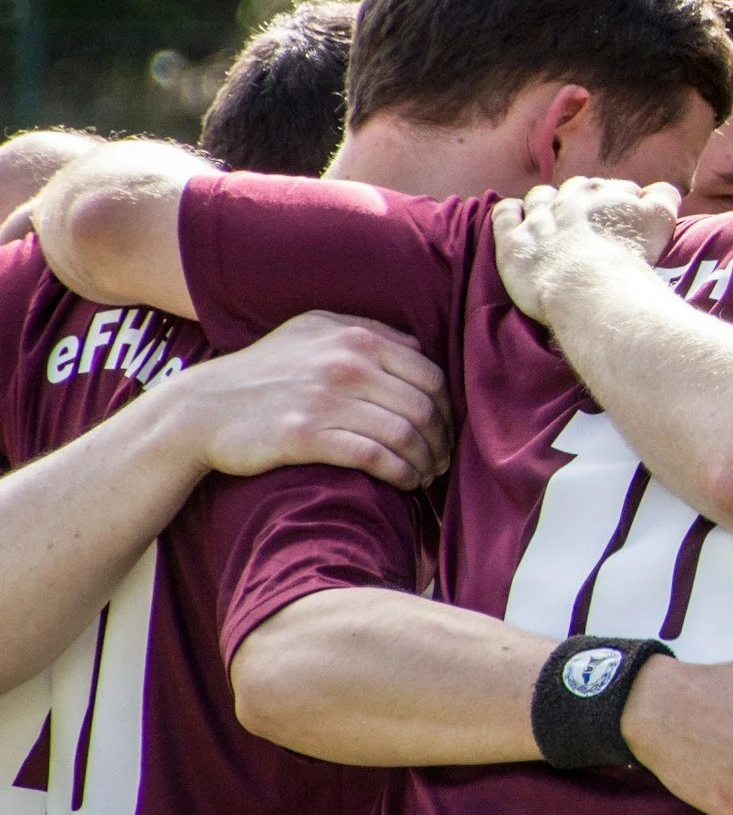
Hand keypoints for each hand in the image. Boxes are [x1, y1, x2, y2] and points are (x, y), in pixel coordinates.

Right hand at [170, 311, 449, 488]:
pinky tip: (405, 483)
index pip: (431, 374)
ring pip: (406, 433)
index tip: (446, 431)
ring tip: (427, 476)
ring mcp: (326, 398)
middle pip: (425, 406)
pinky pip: (376, 457)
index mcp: (355, 336)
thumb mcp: (311, 332)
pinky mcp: (307, 435)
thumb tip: (417, 344)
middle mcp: (346, 362)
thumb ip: (365, 331)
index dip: (448, 408)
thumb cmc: (263, 372)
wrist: (201, 408)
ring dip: (426, 461)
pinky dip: (401, 473)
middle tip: (443, 461)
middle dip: (442, 439)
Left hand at [493, 176, 679, 321]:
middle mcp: (567, 199)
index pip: (613, 189)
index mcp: (602, 192)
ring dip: (546, 202)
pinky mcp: (514, 242)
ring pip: (539, 197)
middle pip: (574, 190)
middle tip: (591, 219)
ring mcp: (538, 219)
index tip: (627, 219)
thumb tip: (658, 190)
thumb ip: (664, 196)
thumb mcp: (661, 219)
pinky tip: (517, 216)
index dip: (621, 202)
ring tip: (552, 216)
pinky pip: (505, 213)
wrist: (590, 286)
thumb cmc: (629, 255)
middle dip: (582, 198)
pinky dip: (511, 212)